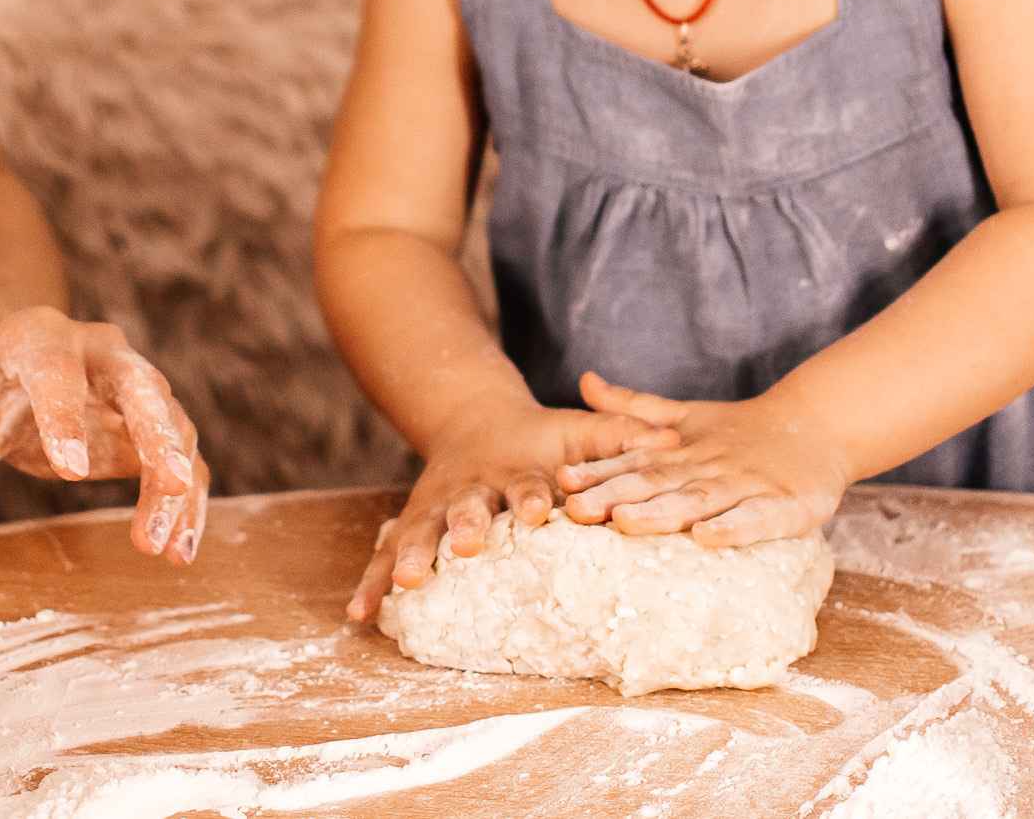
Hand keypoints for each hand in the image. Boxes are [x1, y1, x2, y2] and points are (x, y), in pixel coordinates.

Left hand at [0, 306, 208, 563]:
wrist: (9, 361)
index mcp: (40, 340)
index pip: (57, 371)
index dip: (64, 416)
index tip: (70, 471)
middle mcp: (101, 352)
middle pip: (141, 384)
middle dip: (158, 431)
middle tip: (167, 482)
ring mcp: (134, 386)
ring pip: (173, 424)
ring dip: (175, 484)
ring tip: (165, 548)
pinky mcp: (153, 423)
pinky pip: (183, 457)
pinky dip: (187, 501)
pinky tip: (180, 551)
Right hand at [347, 394, 676, 621]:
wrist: (474, 419)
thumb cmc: (542, 439)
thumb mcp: (579, 430)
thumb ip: (622, 435)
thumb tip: (674, 435)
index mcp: (515, 468)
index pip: (527, 484)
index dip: (532, 496)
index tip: (538, 509)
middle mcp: (471, 487)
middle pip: (466, 505)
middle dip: (465, 523)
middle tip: (467, 541)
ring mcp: (436, 506)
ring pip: (419, 530)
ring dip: (410, 555)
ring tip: (406, 582)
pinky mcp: (413, 524)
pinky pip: (387, 555)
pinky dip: (372, 583)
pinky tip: (359, 614)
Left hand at [555, 371, 849, 546]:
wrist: (818, 427)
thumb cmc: (742, 432)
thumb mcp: (685, 415)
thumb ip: (634, 406)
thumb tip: (584, 381)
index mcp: (681, 455)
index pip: (632, 464)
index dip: (597, 473)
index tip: (561, 481)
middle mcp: (707, 470)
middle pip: (656, 484)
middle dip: (615, 496)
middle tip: (578, 510)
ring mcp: (745, 487)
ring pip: (697, 501)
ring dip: (662, 513)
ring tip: (626, 522)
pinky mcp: (785, 507)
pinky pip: (757, 520)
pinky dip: (734, 529)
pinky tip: (707, 538)